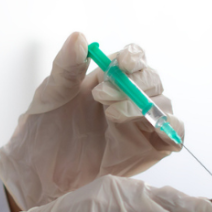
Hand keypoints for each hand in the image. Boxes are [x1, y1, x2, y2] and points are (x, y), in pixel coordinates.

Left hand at [0, 32, 183, 209]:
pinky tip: (148, 130)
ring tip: (111, 115)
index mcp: (107, 79)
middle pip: (152, 79)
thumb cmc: (42, 132)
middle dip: (134, 83)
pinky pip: (173, 135)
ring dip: (144, 105)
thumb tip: (79, 37)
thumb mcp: (49, 96)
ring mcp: (140, 124)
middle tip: (102, 96)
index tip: (122, 63)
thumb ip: (66, 67)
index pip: (133, 58)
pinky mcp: (149, 149)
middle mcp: (128, 98)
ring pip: (164, 104)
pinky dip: (171, 130)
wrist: (38, 174)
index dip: (133, 56)